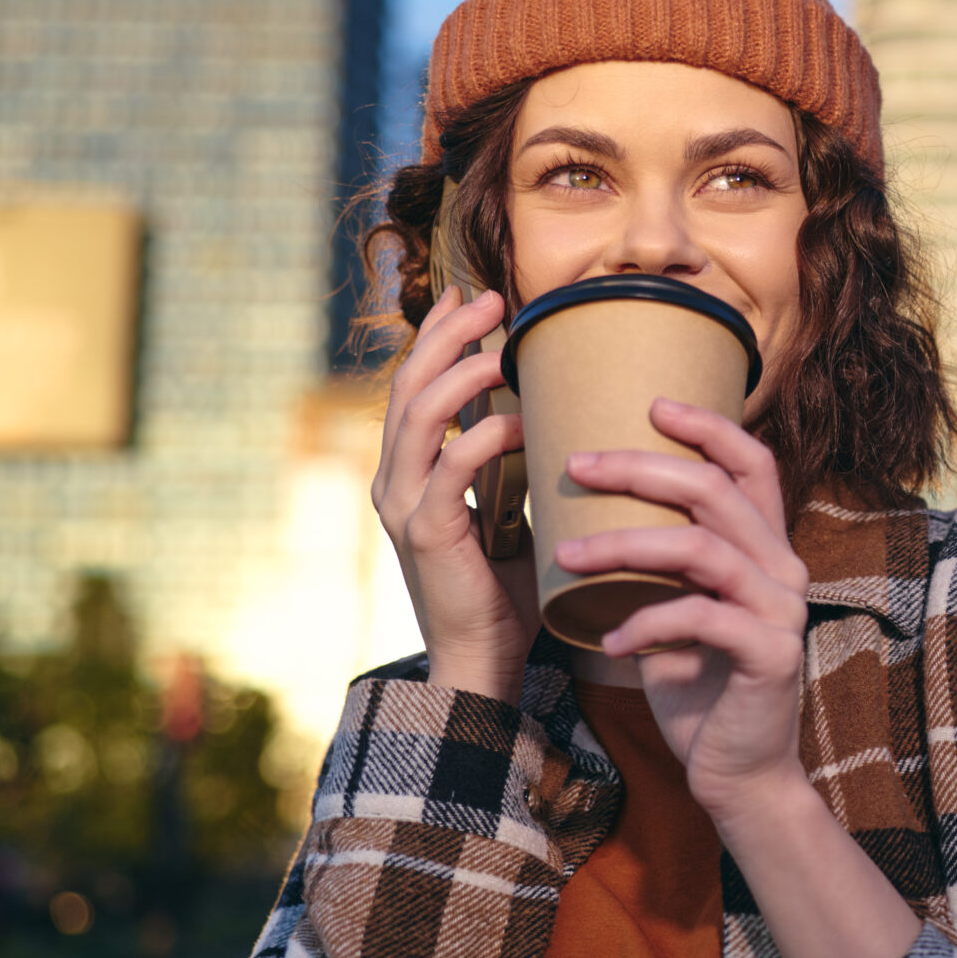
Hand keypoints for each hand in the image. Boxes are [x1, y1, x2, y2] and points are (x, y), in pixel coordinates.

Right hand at [371, 286, 536, 703]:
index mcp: (409, 471)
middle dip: (446, 335)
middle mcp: (394, 480)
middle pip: (407, 385)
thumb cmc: (504, 588)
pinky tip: (517, 422)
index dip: (436, 337)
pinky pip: (449, 470)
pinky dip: (482, 438)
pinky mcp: (425, 534)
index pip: (414, 386)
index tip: (469, 295)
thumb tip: (562, 417)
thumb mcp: (511, 511)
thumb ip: (518, 466)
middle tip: (490, 299)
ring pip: (416, 416)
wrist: (482, 661)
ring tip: (500, 345)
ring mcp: (402, 505)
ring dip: (458, 372)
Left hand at [552, 398, 811, 826]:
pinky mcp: (770, 655)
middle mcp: (783, 568)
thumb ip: (658, 561)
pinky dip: (646, 624)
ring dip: (625, 543)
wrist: (739, 773)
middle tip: (574, 464)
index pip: (751, 462)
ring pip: (702, 548)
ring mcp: (782, 610)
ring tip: (566, 556)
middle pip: (715, 489)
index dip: (708, 425)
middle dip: (639, 467)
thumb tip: (584, 506)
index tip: (650, 404)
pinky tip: (609, 642)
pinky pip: (700, 619)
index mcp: (766, 547)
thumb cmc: (698, 686)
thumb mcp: (675, 608)